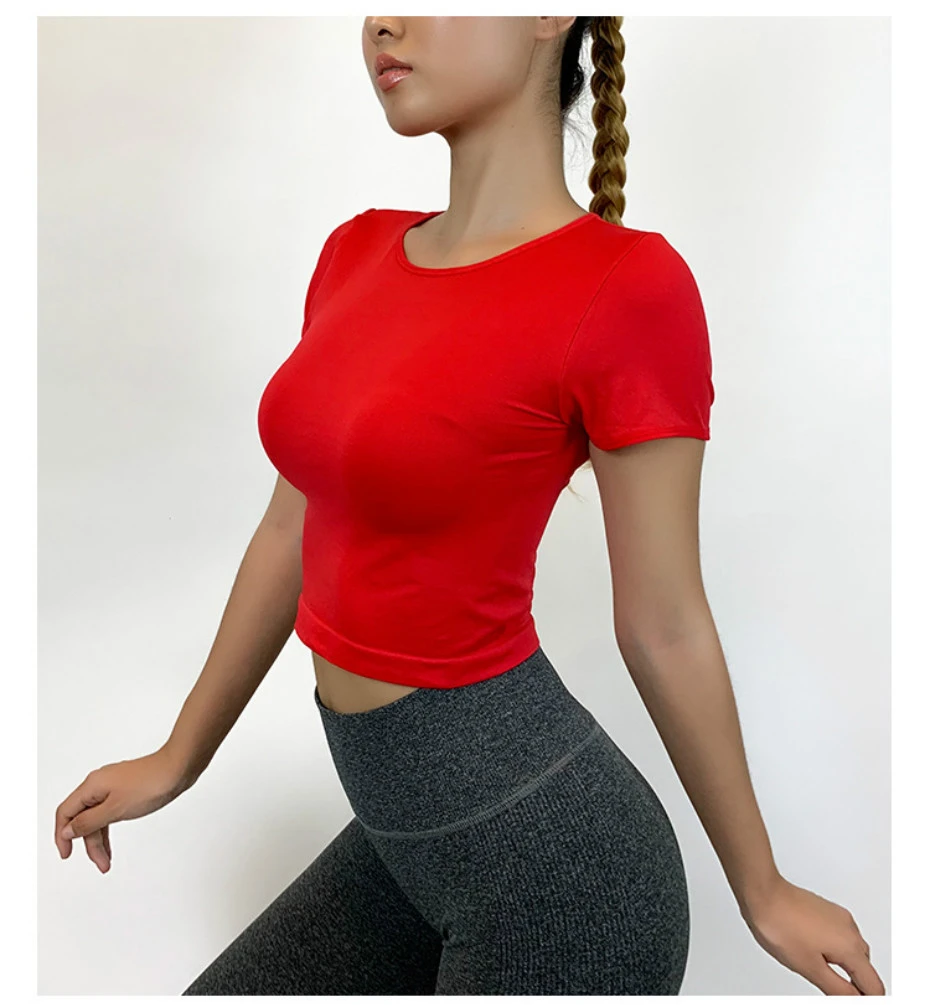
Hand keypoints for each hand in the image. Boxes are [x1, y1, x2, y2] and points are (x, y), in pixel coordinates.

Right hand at [54, 747, 191, 873]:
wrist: (178, 768)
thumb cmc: (150, 784)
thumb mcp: (115, 809)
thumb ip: (89, 822)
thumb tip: (67, 831)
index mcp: (91, 786)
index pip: (65, 813)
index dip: (61, 836)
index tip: (66, 855)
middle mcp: (99, 784)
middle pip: (82, 818)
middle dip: (88, 843)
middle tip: (100, 863)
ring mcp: (113, 786)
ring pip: (97, 817)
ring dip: (100, 839)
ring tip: (107, 860)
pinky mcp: (126, 789)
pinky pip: (109, 812)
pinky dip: (109, 828)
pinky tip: (112, 841)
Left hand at [741, 874, 884, 994]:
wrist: (762, 894)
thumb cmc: (780, 926)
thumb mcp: (810, 968)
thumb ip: (838, 990)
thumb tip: (856, 999)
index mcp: (851, 946)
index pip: (874, 986)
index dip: (865, 999)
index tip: (849, 999)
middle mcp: (850, 928)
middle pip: (865, 967)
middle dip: (855, 984)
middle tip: (836, 993)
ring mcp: (837, 916)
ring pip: (852, 950)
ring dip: (844, 966)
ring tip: (822, 973)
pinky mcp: (825, 909)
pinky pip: (839, 935)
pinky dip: (834, 949)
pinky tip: (814, 951)